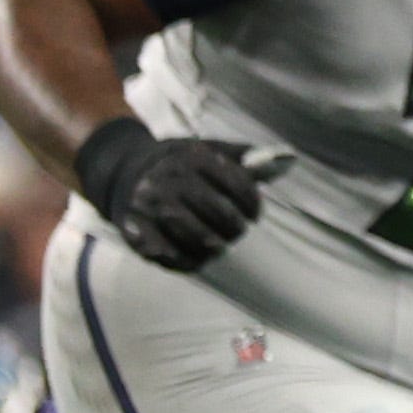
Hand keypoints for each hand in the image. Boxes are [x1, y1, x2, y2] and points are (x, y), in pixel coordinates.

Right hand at [73, 115, 275, 272]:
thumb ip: (246, 157)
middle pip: (216, 210)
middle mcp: (167, 179)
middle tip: (239, 231)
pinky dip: (188, 261)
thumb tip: (289, 158)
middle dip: (235, 226)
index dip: (251, 203)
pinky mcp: (134, 230)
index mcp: (190, 158)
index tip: (255, 213)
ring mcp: (148, 206)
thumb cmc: (180, 165)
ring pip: (193, 234)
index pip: (234, 183)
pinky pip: (168, 254)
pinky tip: (199, 258)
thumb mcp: (208, 150)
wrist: (123, 172)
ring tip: (221, 246)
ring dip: (215, 245)